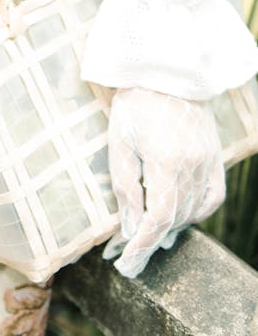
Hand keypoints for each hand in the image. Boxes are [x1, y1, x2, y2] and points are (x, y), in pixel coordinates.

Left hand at [103, 86, 224, 277]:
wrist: (166, 71)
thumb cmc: (135, 102)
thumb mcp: (119, 142)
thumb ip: (125, 187)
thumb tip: (130, 228)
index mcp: (167, 160)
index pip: (158, 219)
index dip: (143, 245)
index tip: (127, 264)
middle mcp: (194, 165)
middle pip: (175, 218)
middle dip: (151, 239)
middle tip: (128, 254)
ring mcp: (210, 161)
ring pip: (193, 211)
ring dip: (171, 227)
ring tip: (148, 236)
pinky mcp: (216, 156)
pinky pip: (212, 197)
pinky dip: (195, 211)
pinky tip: (178, 214)